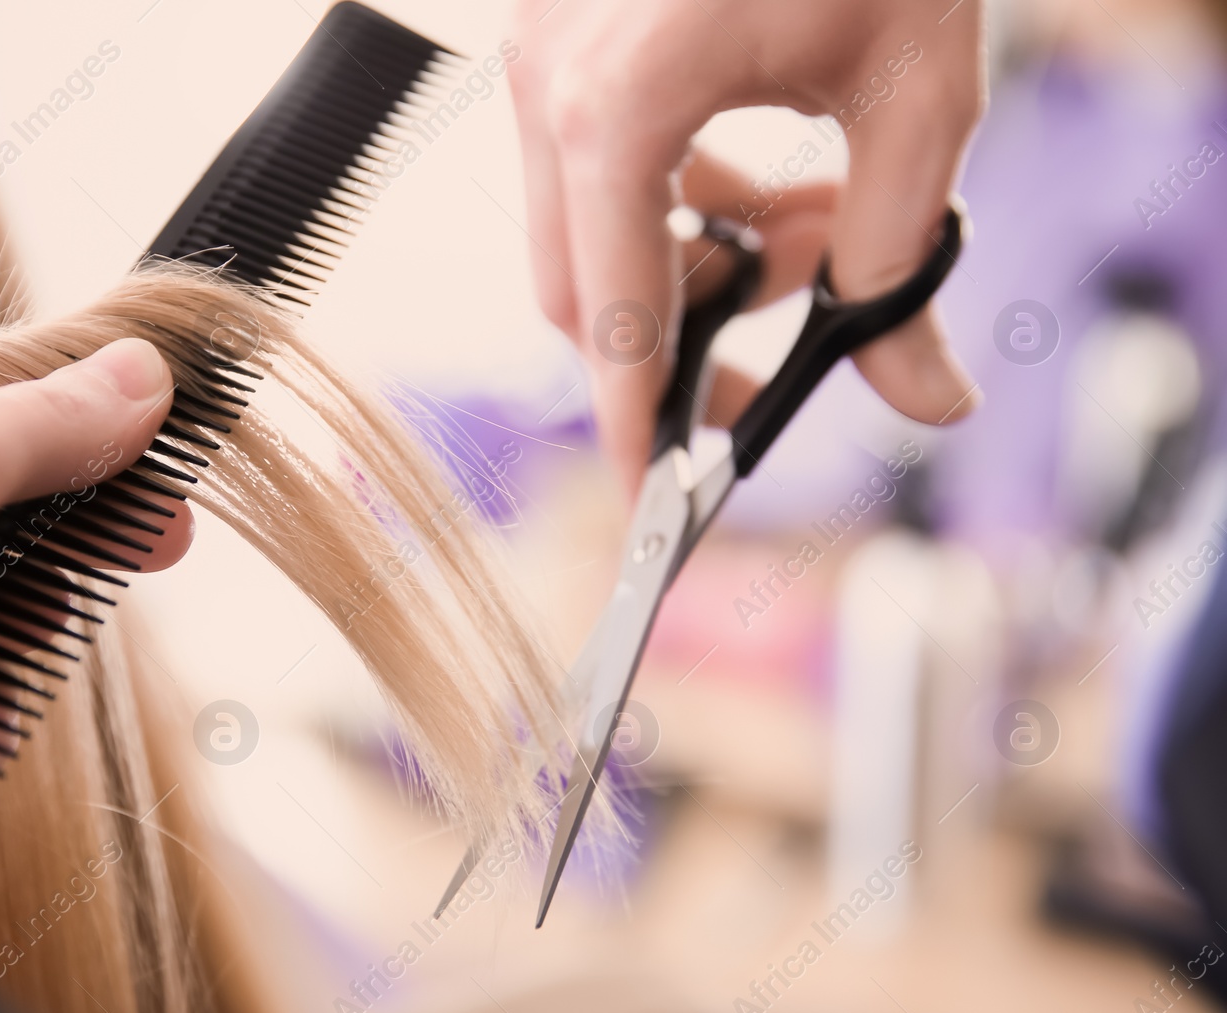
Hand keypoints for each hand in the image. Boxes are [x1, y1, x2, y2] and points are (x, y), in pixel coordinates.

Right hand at [508, 0, 984, 488]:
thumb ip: (901, 258)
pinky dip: (673, 198)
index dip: (636, 427)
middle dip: (687, 342)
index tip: (655, 504)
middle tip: (787, 354)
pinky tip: (769, 179)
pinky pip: (591, 159)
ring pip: (586, 229)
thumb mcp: (915, 89)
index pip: (612, 319)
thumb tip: (930, 398)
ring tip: (817, 233)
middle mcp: (548, 83)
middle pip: (585, 291)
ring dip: (693, 264)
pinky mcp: (558, 29)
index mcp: (616, 106)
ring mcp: (541, 51)